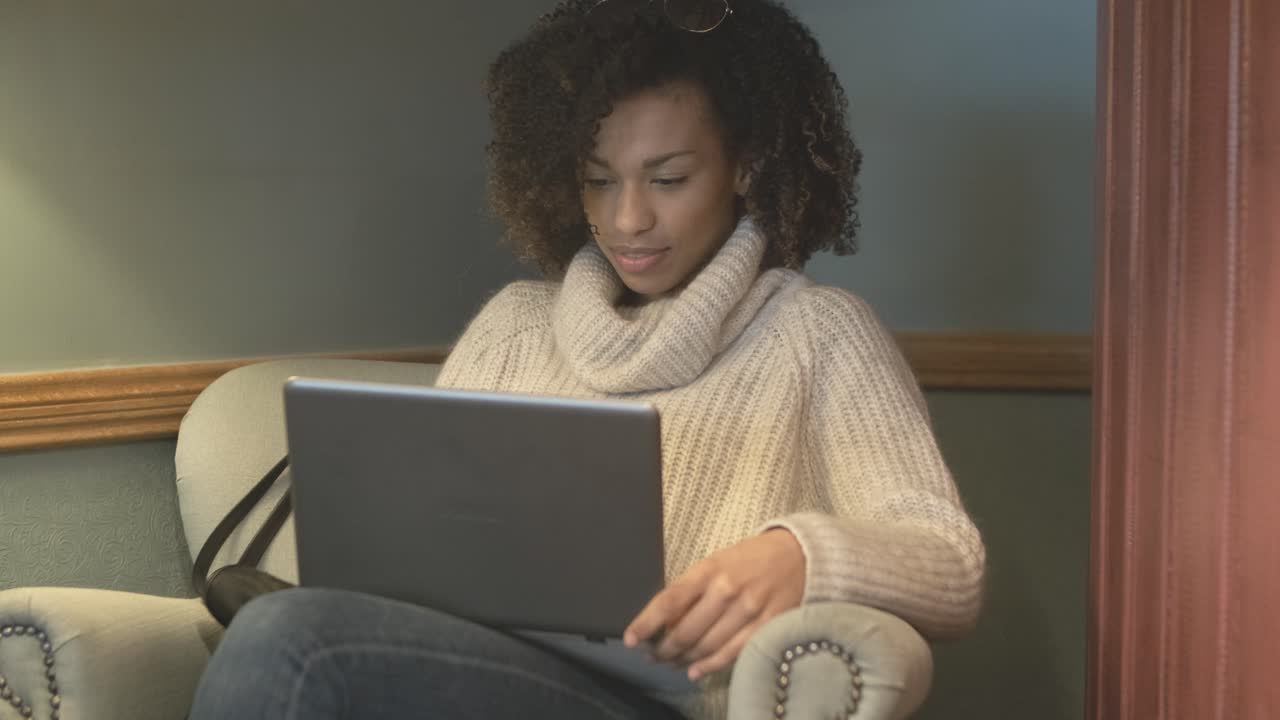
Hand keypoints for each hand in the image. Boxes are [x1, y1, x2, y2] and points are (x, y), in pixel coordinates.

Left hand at [624, 529, 805, 680]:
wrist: (798, 554)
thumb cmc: (749, 559)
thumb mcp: (716, 562)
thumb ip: (692, 589)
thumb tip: (665, 622)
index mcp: (709, 569)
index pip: (669, 600)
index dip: (647, 623)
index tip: (631, 639)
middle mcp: (727, 589)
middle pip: (686, 630)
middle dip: (664, 648)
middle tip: (653, 656)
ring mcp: (748, 608)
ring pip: (707, 645)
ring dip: (684, 659)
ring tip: (671, 663)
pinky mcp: (767, 624)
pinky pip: (733, 653)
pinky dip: (711, 666)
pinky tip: (695, 671)